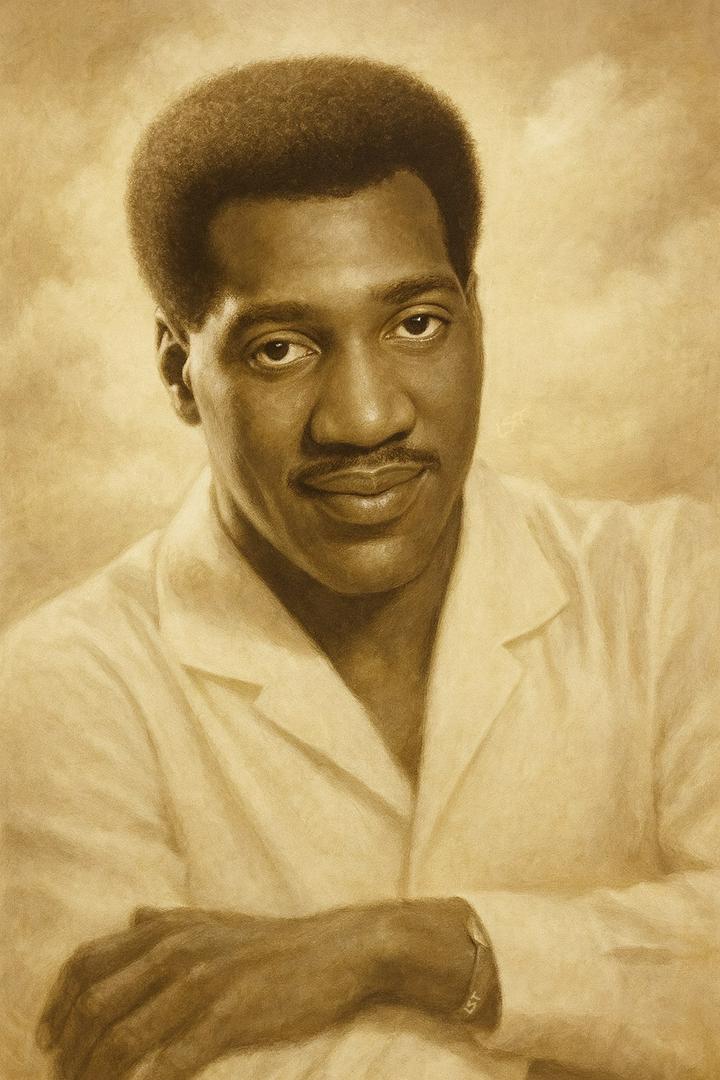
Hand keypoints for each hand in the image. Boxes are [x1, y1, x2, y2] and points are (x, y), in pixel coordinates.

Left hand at [37, 904, 379, 1079]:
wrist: (338, 950)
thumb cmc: (273, 942)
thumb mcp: (215, 920)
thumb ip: (170, 920)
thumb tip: (134, 915)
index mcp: (167, 927)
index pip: (87, 963)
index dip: (58, 1004)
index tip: (49, 1040)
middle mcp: (175, 949)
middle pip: (96, 1005)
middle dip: (71, 1050)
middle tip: (65, 1079)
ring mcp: (201, 982)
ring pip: (124, 1039)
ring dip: (98, 1076)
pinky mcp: (228, 1016)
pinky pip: (170, 1063)